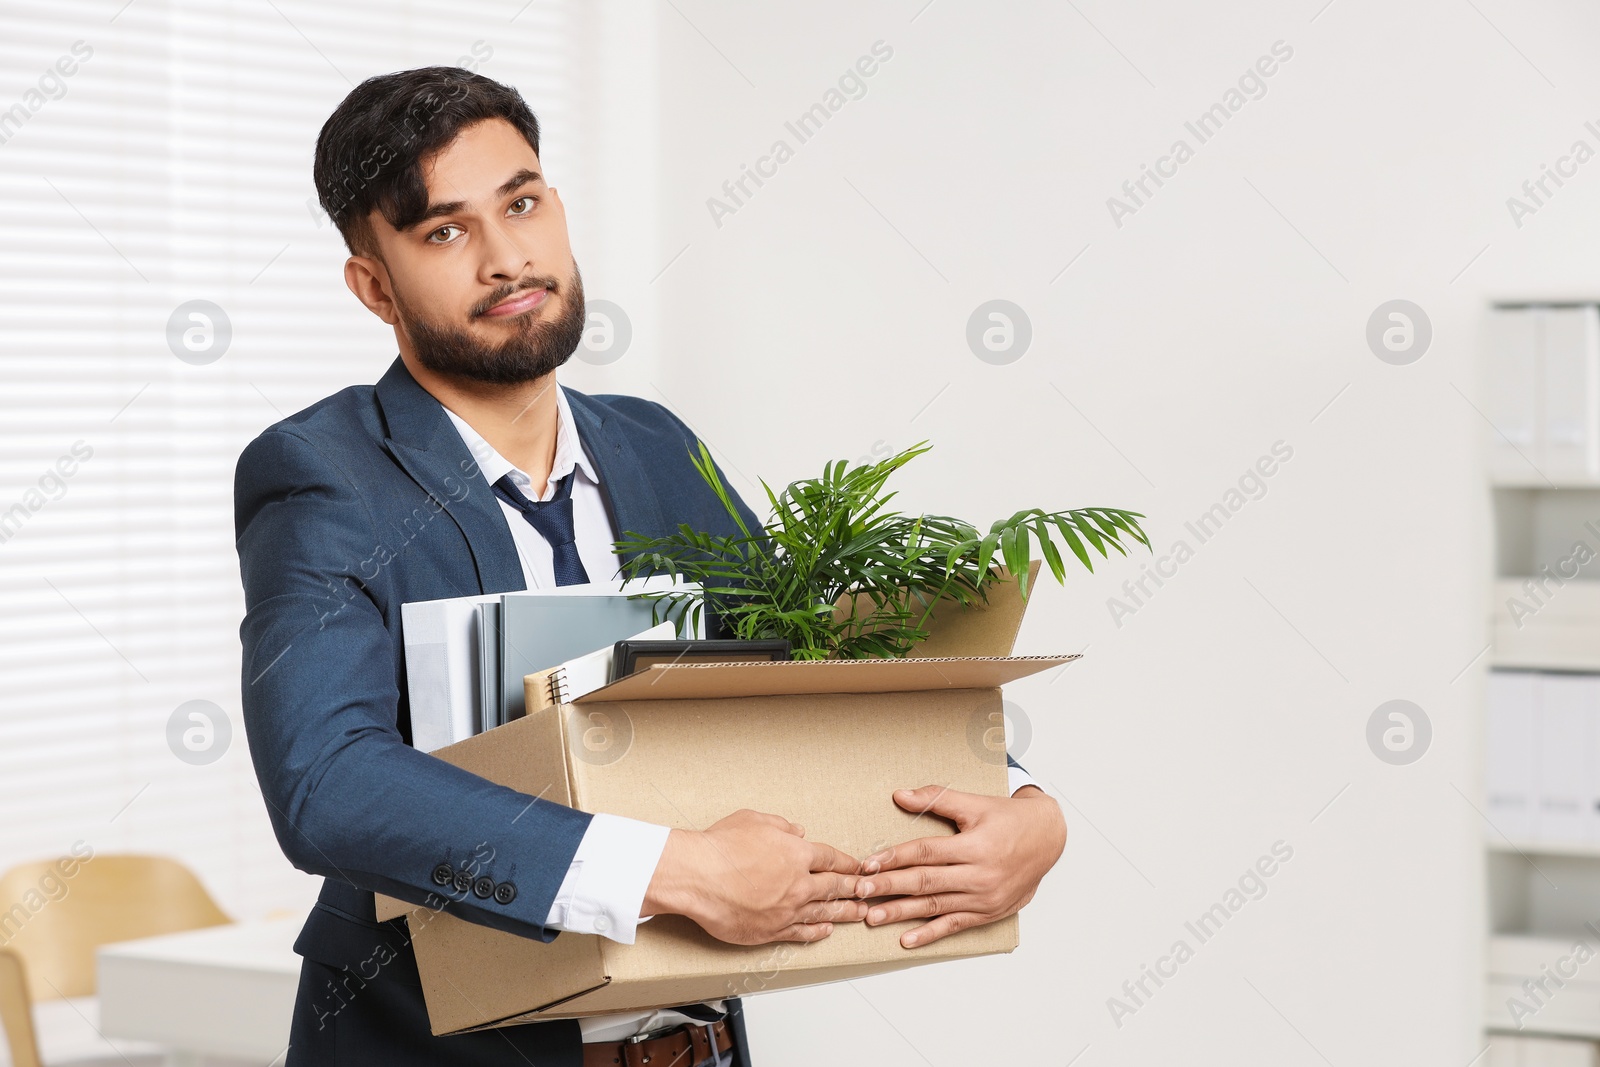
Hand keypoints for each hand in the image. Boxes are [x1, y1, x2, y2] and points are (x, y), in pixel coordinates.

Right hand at [641, 808, 868, 945]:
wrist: (697, 876)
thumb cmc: (720, 847)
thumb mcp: (753, 820)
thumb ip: (780, 826)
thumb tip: (797, 830)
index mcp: (797, 853)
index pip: (831, 858)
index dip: (846, 863)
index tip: (857, 867)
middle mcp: (798, 883)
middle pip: (835, 887)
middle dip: (855, 889)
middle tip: (868, 892)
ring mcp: (787, 910)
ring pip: (824, 913)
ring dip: (845, 913)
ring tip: (860, 914)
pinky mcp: (771, 931)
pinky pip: (802, 933)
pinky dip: (817, 932)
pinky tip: (827, 930)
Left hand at [855, 784, 1066, 947]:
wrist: (1048, 840)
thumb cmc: (1010, 819)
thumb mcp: (976, 803)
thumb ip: (937, 799)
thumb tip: (899, 795)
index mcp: (975, 846)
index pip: (926, 853)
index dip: (894, 857)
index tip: (868, 865)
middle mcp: (979, 875)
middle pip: (926, 882)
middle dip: (889, 887)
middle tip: (860, 893)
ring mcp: (983, 898)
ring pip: (935, 907)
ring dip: (902, 913)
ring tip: (873, 917)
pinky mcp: (987, 913)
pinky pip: (954, 926)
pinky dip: (930, 935)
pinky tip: (906, 940)